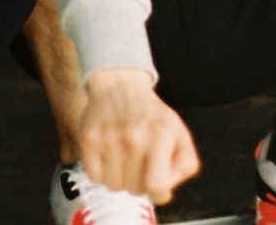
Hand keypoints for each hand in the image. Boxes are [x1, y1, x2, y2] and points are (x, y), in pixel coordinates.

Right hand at [78, 68, 199, 203]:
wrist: (120, 84)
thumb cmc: (152, 115)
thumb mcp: (179, 133)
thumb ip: (186, 164)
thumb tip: (169, 188)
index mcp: (161, 136)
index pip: (158, 187)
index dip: (159, 192)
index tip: (157, 183)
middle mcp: (134, 137)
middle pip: (135, 190)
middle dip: (139, 182)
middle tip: (139, 162)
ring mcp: (109, 139)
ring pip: (114, 186)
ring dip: (119, 178)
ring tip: (123, 157)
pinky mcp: (89, 140)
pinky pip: (95, 177)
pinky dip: (101, 172)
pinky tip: (109, 155)